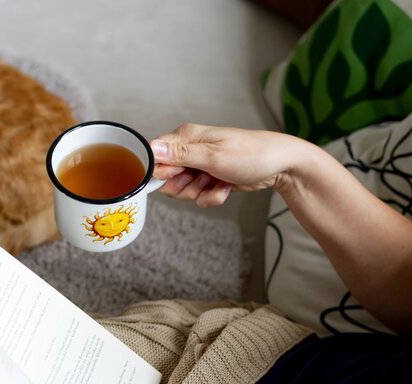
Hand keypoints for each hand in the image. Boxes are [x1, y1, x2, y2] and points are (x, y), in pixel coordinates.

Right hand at [151, 123, 307, 206]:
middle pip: (168, 177)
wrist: (281, 166)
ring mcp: (201, 165)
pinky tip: (226, 187)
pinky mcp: (210, 178)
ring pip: (183, 190)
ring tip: (219, 182)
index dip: (163, 172)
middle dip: (184, 186)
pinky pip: (199, 195)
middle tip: (203, 180)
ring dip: (201, 192)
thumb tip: (151, 147)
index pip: (156, 156)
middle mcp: (191, 150)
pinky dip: (212, 196)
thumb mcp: (213, 156)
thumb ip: (180, 154)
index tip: (179, 176)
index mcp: (187, 137)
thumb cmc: (252, 154)